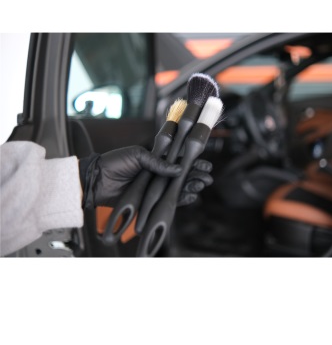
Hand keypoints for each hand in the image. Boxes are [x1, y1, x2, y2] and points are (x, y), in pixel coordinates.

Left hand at [79, 146, 212, 208]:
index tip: (205, 164)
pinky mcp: (150, 201)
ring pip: (178, 188)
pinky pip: (168, 201)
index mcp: (156, 159)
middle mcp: (158, 174)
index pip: (179, 160)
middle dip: (196, 176)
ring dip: (191, 187)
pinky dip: (180, 200)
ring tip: (201, 186)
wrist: (97, 180)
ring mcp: (155, 188)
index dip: (193, 162)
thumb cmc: (115, 163)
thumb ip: (158, 162)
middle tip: (207, 178)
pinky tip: (190, 197)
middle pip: (182, 175)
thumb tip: (178, 169)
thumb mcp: (137, 155)